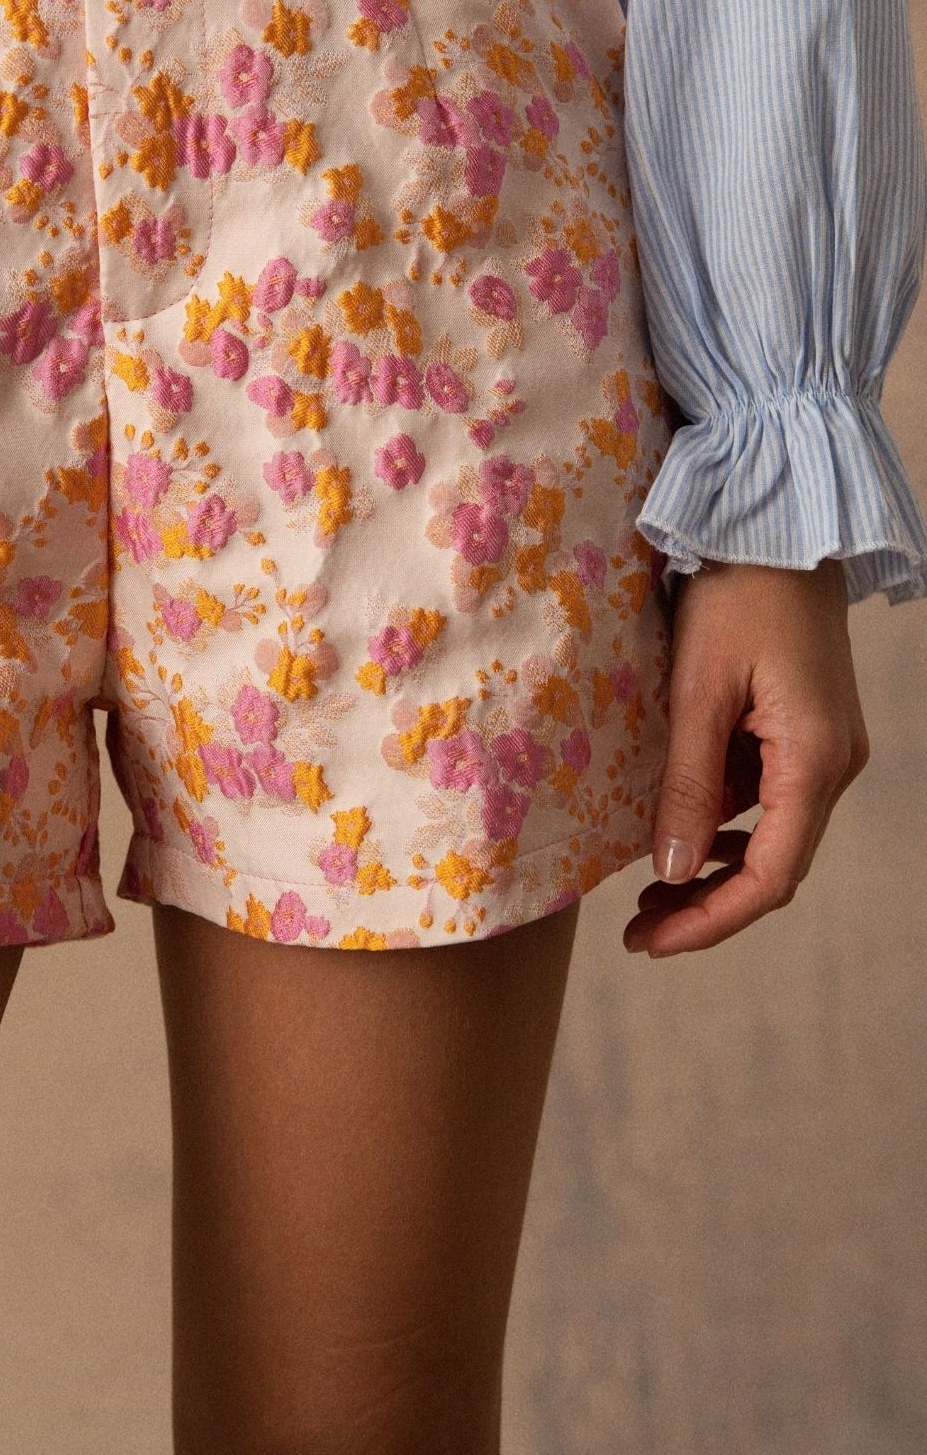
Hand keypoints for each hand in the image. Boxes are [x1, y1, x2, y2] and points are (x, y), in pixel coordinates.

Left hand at [624, 555, 868, 956]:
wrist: (776, 525)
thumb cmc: (735, 594)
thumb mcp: (696, 689)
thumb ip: (685, 785)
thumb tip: (670, 873)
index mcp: (816, 762)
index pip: (770, 877)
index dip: (711, 921)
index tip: (652, 943)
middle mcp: (833, 764)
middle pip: (774, 866)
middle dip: (706, 904)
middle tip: (637, 930)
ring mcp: (825, 748)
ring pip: (770, 834)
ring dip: (710, 866)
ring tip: (645, 892)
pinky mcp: (806, 729)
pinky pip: (767, 796)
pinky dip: (723, 821)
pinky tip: (676, 826)